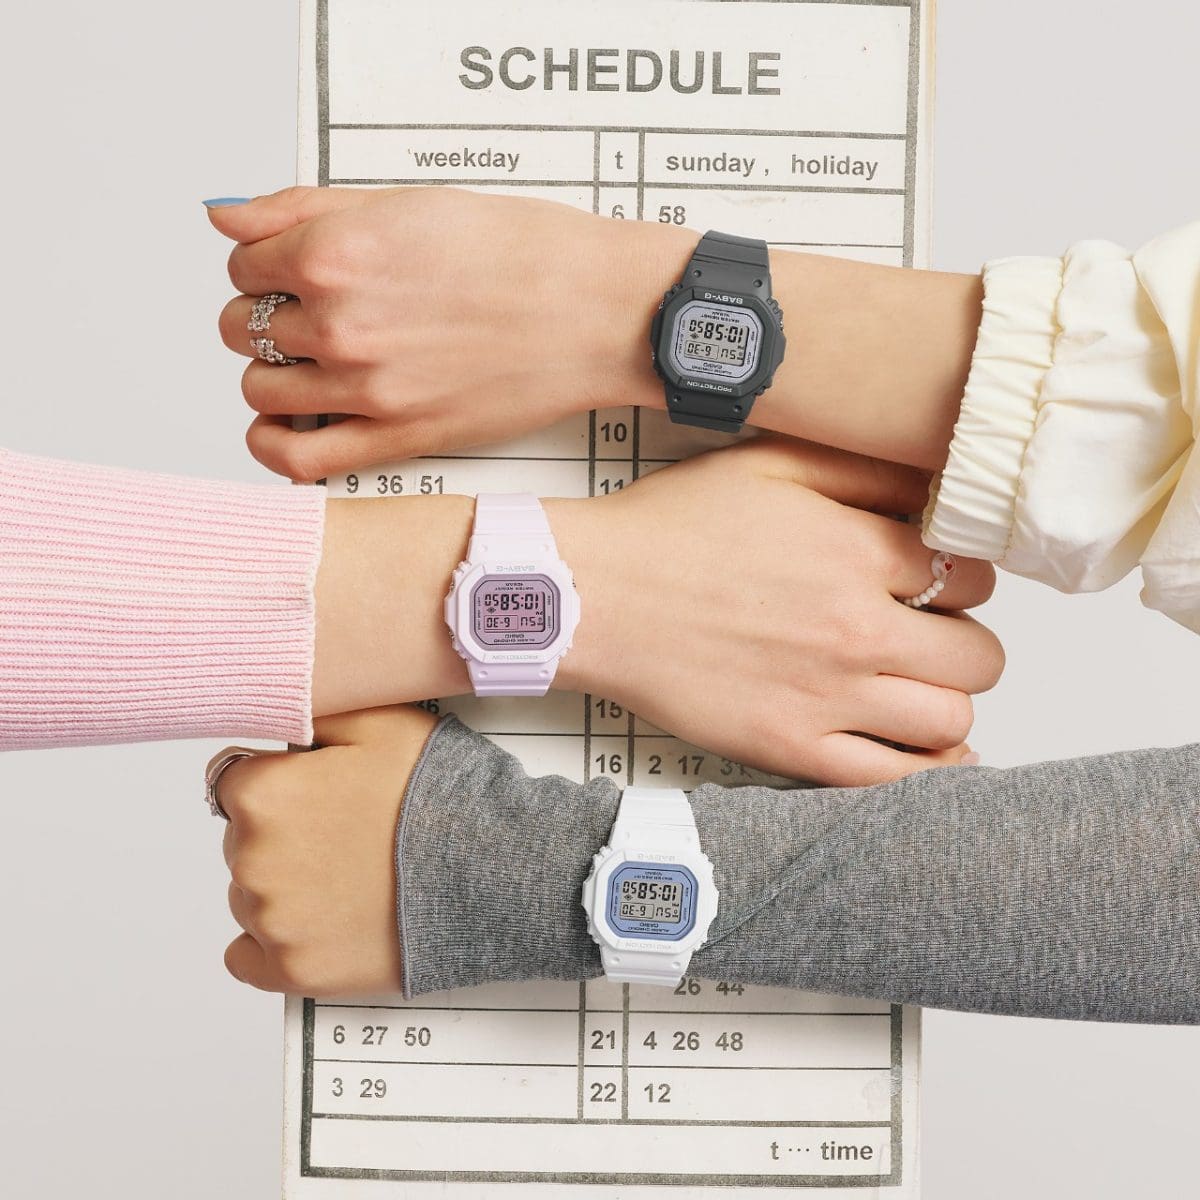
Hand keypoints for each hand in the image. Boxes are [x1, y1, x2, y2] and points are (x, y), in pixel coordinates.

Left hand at [209, 186, 685, 481]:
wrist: (595, 311)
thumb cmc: (523, 253)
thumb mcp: (407, 201)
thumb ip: (302, 207)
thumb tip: (225, 214)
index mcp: (337, 251)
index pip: (243, 260)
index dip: (264, 262)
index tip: (292, 268)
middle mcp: (340, 322)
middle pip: (242, 326)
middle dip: (266, 315)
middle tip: (309, 313)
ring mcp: (366, 387)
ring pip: (259, 388)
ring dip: (272, 373)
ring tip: (312, 364)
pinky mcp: (396, 438)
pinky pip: (296, 459)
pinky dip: (273, 445)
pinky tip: (287, 425)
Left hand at [217, 707, 436, 995]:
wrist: (491, 869)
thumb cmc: (440, 793)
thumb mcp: (381, 720)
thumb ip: (314, 713)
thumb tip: (283, 716)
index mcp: (263, 792)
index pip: (234, 780)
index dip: (282, 780)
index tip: (320, 791)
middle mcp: (251, 858)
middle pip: (242, 840)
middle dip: (284, 834)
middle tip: (347, 834)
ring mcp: (272, 920)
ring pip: (250, 896)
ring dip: (286, 887)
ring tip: (351, 878)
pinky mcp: (294, 970)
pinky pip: (247, 957)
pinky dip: (276, 942)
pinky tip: (323, 921)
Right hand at [549, 437, 1002, 784]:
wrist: (591, 596)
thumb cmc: (668, 531)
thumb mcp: (769, 463)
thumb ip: (863, 469)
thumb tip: (938, 485)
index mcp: (856, 553)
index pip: (972, 576)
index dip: (963, 576)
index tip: (939, 581)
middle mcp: (855, 630)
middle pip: (978, 655)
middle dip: (964, 640)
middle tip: (930, 633)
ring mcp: (826, 697)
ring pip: (950, 717)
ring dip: (945, 699)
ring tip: (913, 684)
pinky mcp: (791, 747)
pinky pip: (896, 778)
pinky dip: (930, 770)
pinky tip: (930, 751)